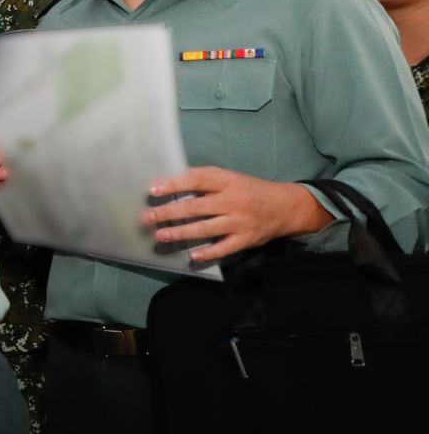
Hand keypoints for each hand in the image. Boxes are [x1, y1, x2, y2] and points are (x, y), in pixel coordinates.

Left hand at [142, 166, 333, 262]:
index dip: (174, 184)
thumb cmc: (251, 190)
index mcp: (228, 182)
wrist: (286, 207)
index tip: (153, 189)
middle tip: (148, 217)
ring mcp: (240, 222)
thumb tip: (174, 179)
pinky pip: (224, 248)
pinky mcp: (246, 239)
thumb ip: (206, 178)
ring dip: (181, 233)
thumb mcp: (231, 178)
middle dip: (169, 213)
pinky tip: (192, 255)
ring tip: (161, 235)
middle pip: (196, 207)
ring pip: (206, 229)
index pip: (197, 180)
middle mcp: (233, 201)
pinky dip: (208, 253)